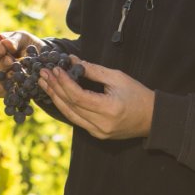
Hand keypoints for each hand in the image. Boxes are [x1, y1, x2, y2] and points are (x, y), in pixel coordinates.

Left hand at [40, 57, 154, 139]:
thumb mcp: (117, 77)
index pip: (78, 96)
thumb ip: (93, 70)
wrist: (152, 118)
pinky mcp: (97, 134)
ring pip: (70, 115)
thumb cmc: (137, 94)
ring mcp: (98, 132)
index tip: (54, 69)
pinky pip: (76, 120)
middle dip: (54, 88)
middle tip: (42, 74)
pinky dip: (65, 107)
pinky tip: (56, 96)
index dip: (64, 83)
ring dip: (55, 98)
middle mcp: (101, 124)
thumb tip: (72, 60)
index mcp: (108, 109)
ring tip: (43, 84)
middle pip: (70, 106)